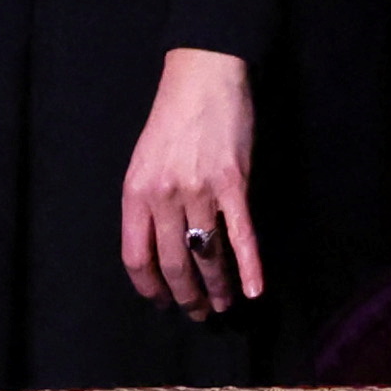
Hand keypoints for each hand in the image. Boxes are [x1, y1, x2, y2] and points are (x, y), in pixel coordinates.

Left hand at [120, 48, 264, 319]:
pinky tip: (255, 289)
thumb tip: (158, 246)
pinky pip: (241, 234)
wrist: (203, 76)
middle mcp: (164, 195)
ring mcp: (200, 190)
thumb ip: (147, 202)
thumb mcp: (144, 161)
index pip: (136, 256)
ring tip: (224, 306)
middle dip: (186, 296)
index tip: (162, 302)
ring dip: (217, 287)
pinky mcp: (234, 182)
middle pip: (173, 263)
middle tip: (198, 313)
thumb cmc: (172, 117)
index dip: (150, 287)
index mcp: (136, 192)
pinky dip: (250, 266)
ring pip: (206, 254)